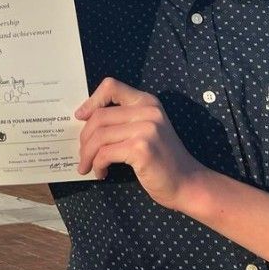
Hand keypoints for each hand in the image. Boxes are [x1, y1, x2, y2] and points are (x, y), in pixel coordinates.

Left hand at [75, 77, 202, 210]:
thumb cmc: (162, 159)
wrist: (188, 183)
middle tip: (82, 155)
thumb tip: (85, 119)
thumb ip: (123, 119)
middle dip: (84, 138)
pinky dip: (97, 164)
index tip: (80, 117)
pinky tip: (101, 172)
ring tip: (87, 166)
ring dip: (87, 154)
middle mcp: (147, 110)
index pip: (111, 86)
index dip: (91, 100)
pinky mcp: (141, 149)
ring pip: (99, 136)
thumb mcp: (146, 129)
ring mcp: (146, 129)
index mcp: (146, 101)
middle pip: (99, 116)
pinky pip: (105, 153)